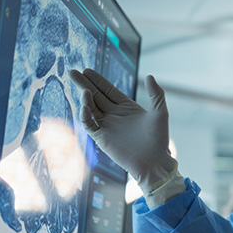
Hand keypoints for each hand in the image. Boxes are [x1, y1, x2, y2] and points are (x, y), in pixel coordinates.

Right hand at [69, 69, 176, 191]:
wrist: (154, 162)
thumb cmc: (159, 139)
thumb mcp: (160, 112)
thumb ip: (156, 94)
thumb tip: (149, 75)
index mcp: (126, 107)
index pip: (108, 90)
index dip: (97, 80)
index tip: (87, 70)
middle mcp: (114, 115)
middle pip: (96, 96)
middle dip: (84, 84)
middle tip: (73, 72)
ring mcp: (107, 126)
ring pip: (91, 108)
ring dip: (85, 99)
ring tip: (83, 89)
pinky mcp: (102, 138)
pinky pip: (90, 124)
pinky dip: (85, 116)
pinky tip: (85, 106)